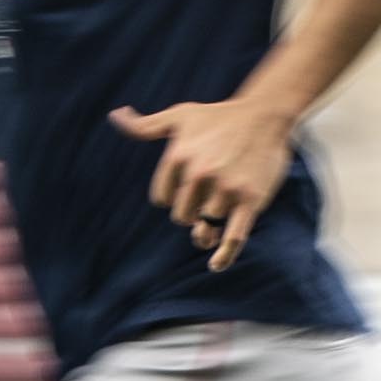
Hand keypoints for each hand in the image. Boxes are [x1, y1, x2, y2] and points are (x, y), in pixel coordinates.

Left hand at [110, 97, 295, 270]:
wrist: (264, 115)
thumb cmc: (219, 116)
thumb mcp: (179, 116)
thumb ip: (145, 125)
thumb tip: (115, 116)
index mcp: (179, 156)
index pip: (161, 198)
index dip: (172, 198)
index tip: (187, 189)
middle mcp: (200, 173)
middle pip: (182, 215)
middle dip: (190, 213)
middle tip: (204, 203)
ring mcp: (226, 189)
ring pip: (206, 226)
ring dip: (207, 231)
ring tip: (210, 228)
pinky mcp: (250, 200)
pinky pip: (234, 236)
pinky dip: (225, 255)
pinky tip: (215, 265)